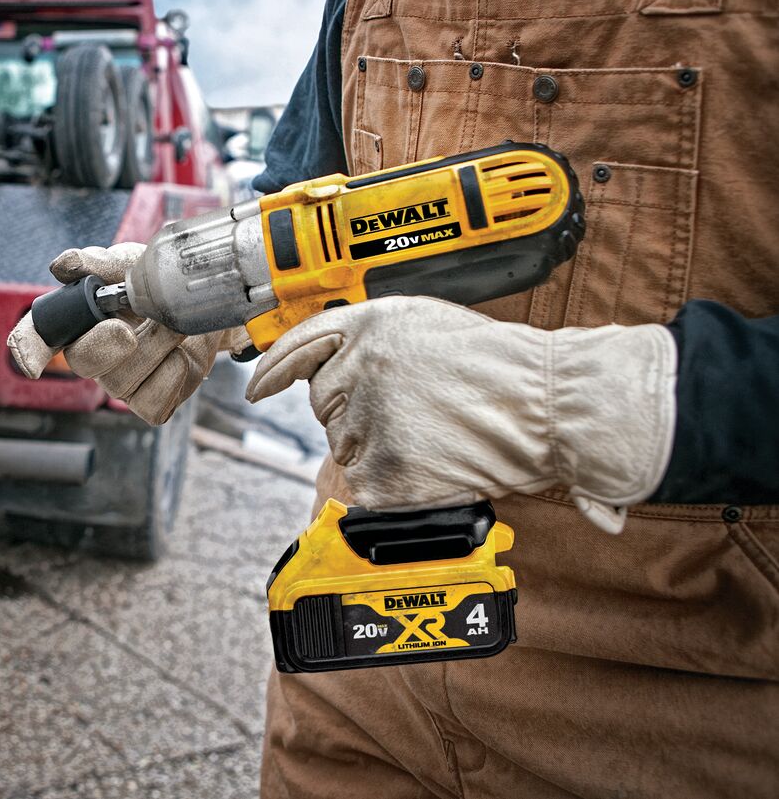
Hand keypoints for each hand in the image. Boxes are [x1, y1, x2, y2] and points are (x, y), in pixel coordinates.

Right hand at [7, 243, 240, 424]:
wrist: (206, 306)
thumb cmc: (161, 287)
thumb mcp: (134, 266)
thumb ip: (101, 264)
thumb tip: (64, 265)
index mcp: (80, 320)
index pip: (41, 335)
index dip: (28, 347)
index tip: (31, 361)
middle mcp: (94, 354)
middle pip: (81, 362)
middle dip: (104, 345)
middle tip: (128, 327)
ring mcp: (121, 382)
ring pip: (121, 383)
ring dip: (154, 348)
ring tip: (175, 324)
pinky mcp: (150, 401)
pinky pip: (151, 403)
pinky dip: (172, 375)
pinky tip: (179, 355)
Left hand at [246, 296, 676, 533]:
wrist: (553, 402)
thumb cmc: (508, 367)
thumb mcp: (430, 326)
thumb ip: (378, 342)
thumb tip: (331, 366)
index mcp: (370, 323)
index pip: (300, 345)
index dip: (275, 369)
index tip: (258, 387)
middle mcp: (360, 365)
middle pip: (325, 403)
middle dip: (355, 413)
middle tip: (412, 416)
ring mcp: (368, 418)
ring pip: (346, 447)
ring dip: (377, 449)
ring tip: (434, 438)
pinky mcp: (384, 468)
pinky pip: (365, 486)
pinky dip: (392, 487)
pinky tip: (429, 469)